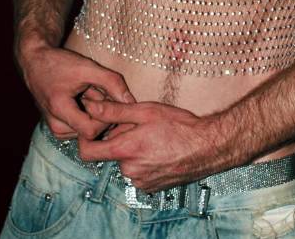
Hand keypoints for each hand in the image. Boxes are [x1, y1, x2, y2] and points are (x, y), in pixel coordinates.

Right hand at [19, 44, 135, 139]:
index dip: (106, 117)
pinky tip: (85, 96)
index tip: (108, 96)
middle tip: (97, 88)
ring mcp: (57, 129)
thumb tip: (131, 101)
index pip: (92, 131)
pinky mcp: (60, 127)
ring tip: (89, 91)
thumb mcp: (88, 67)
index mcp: (59, 111)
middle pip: (91, 131)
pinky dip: (88, 113)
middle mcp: (56, 127)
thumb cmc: (60, 62)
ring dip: (95, 111)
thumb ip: (112, 82)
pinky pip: (82, 126)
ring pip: (88, 129)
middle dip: (101, 111)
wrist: (36, 61)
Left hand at [78, 99, 223, 191]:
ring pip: (127, 161)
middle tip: (139, 125)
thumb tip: (92, 107)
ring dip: (133, 149)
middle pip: (111, 153)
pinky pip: (139, 172)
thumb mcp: (146, 111)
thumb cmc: (180, 126)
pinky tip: (160, 148)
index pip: (87, 152)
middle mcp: (129, 170)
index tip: (96, 126)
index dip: (87, 137)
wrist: (208, 147)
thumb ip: (115, 111)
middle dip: (120, 138)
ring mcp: (141, 181)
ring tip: (154, 136)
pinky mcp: (152, 187)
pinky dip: (144, 160)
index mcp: (125, 150)